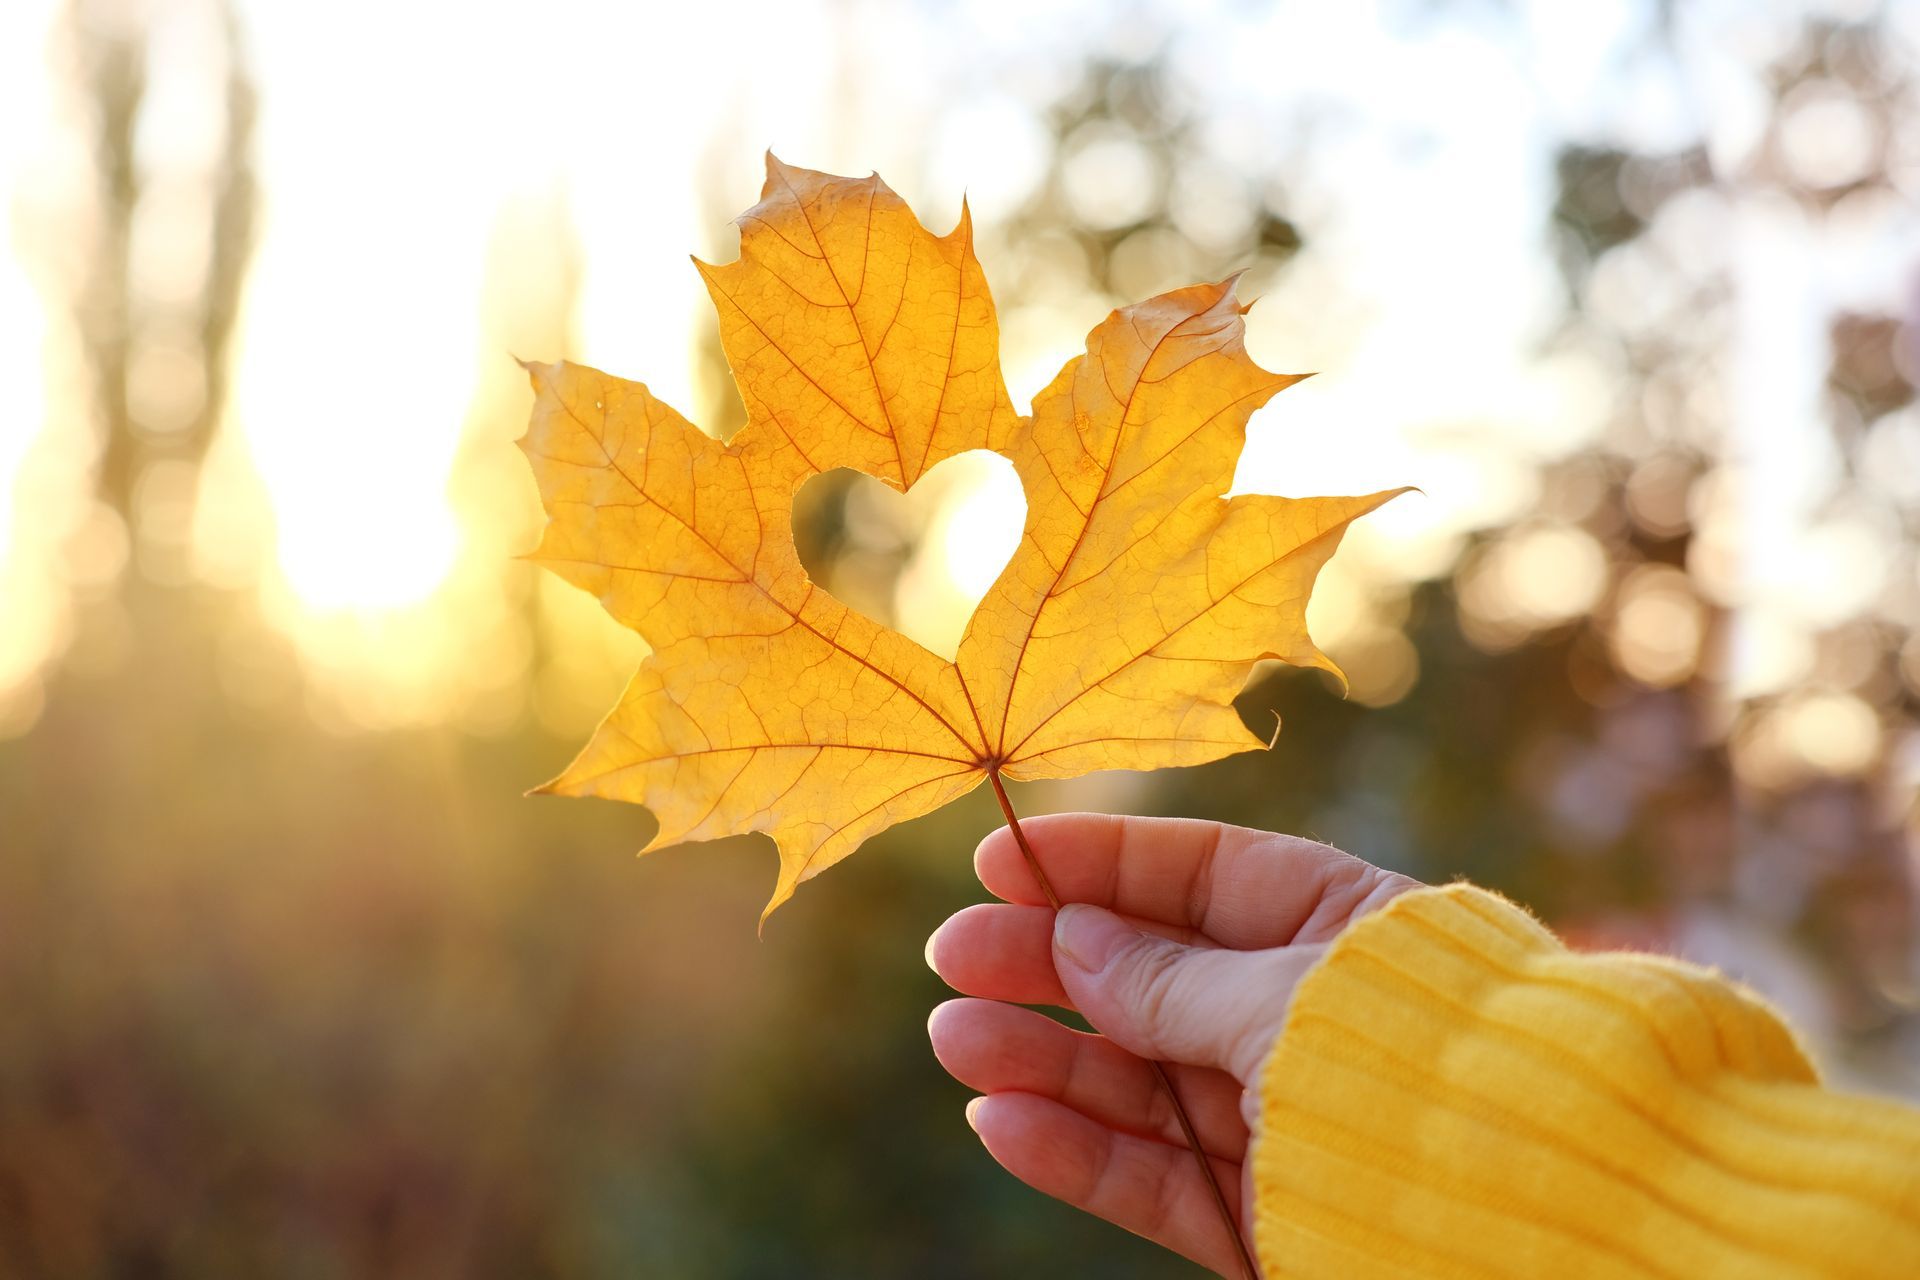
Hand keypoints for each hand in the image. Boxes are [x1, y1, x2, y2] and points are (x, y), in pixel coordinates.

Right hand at [925, 813, 1417, 1275]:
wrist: (1528, 1220)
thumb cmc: (1424, 1070)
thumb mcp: (1287, 1000)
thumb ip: (1171, 979)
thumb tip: (1072, 938)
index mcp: (1338, 927)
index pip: (1200, 874)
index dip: (1099, 862)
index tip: (1002, 857)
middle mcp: (1301, 1017)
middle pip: (1150, 978)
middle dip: (1049, 963)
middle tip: (953, 952)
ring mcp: (1277, 1118)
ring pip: (1136, 1080)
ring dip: (1041, 1057)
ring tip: (956, 1036)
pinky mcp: (1261, 1213)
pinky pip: (1153, 1176)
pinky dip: (1076, 1151)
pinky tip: (1002, 1121)